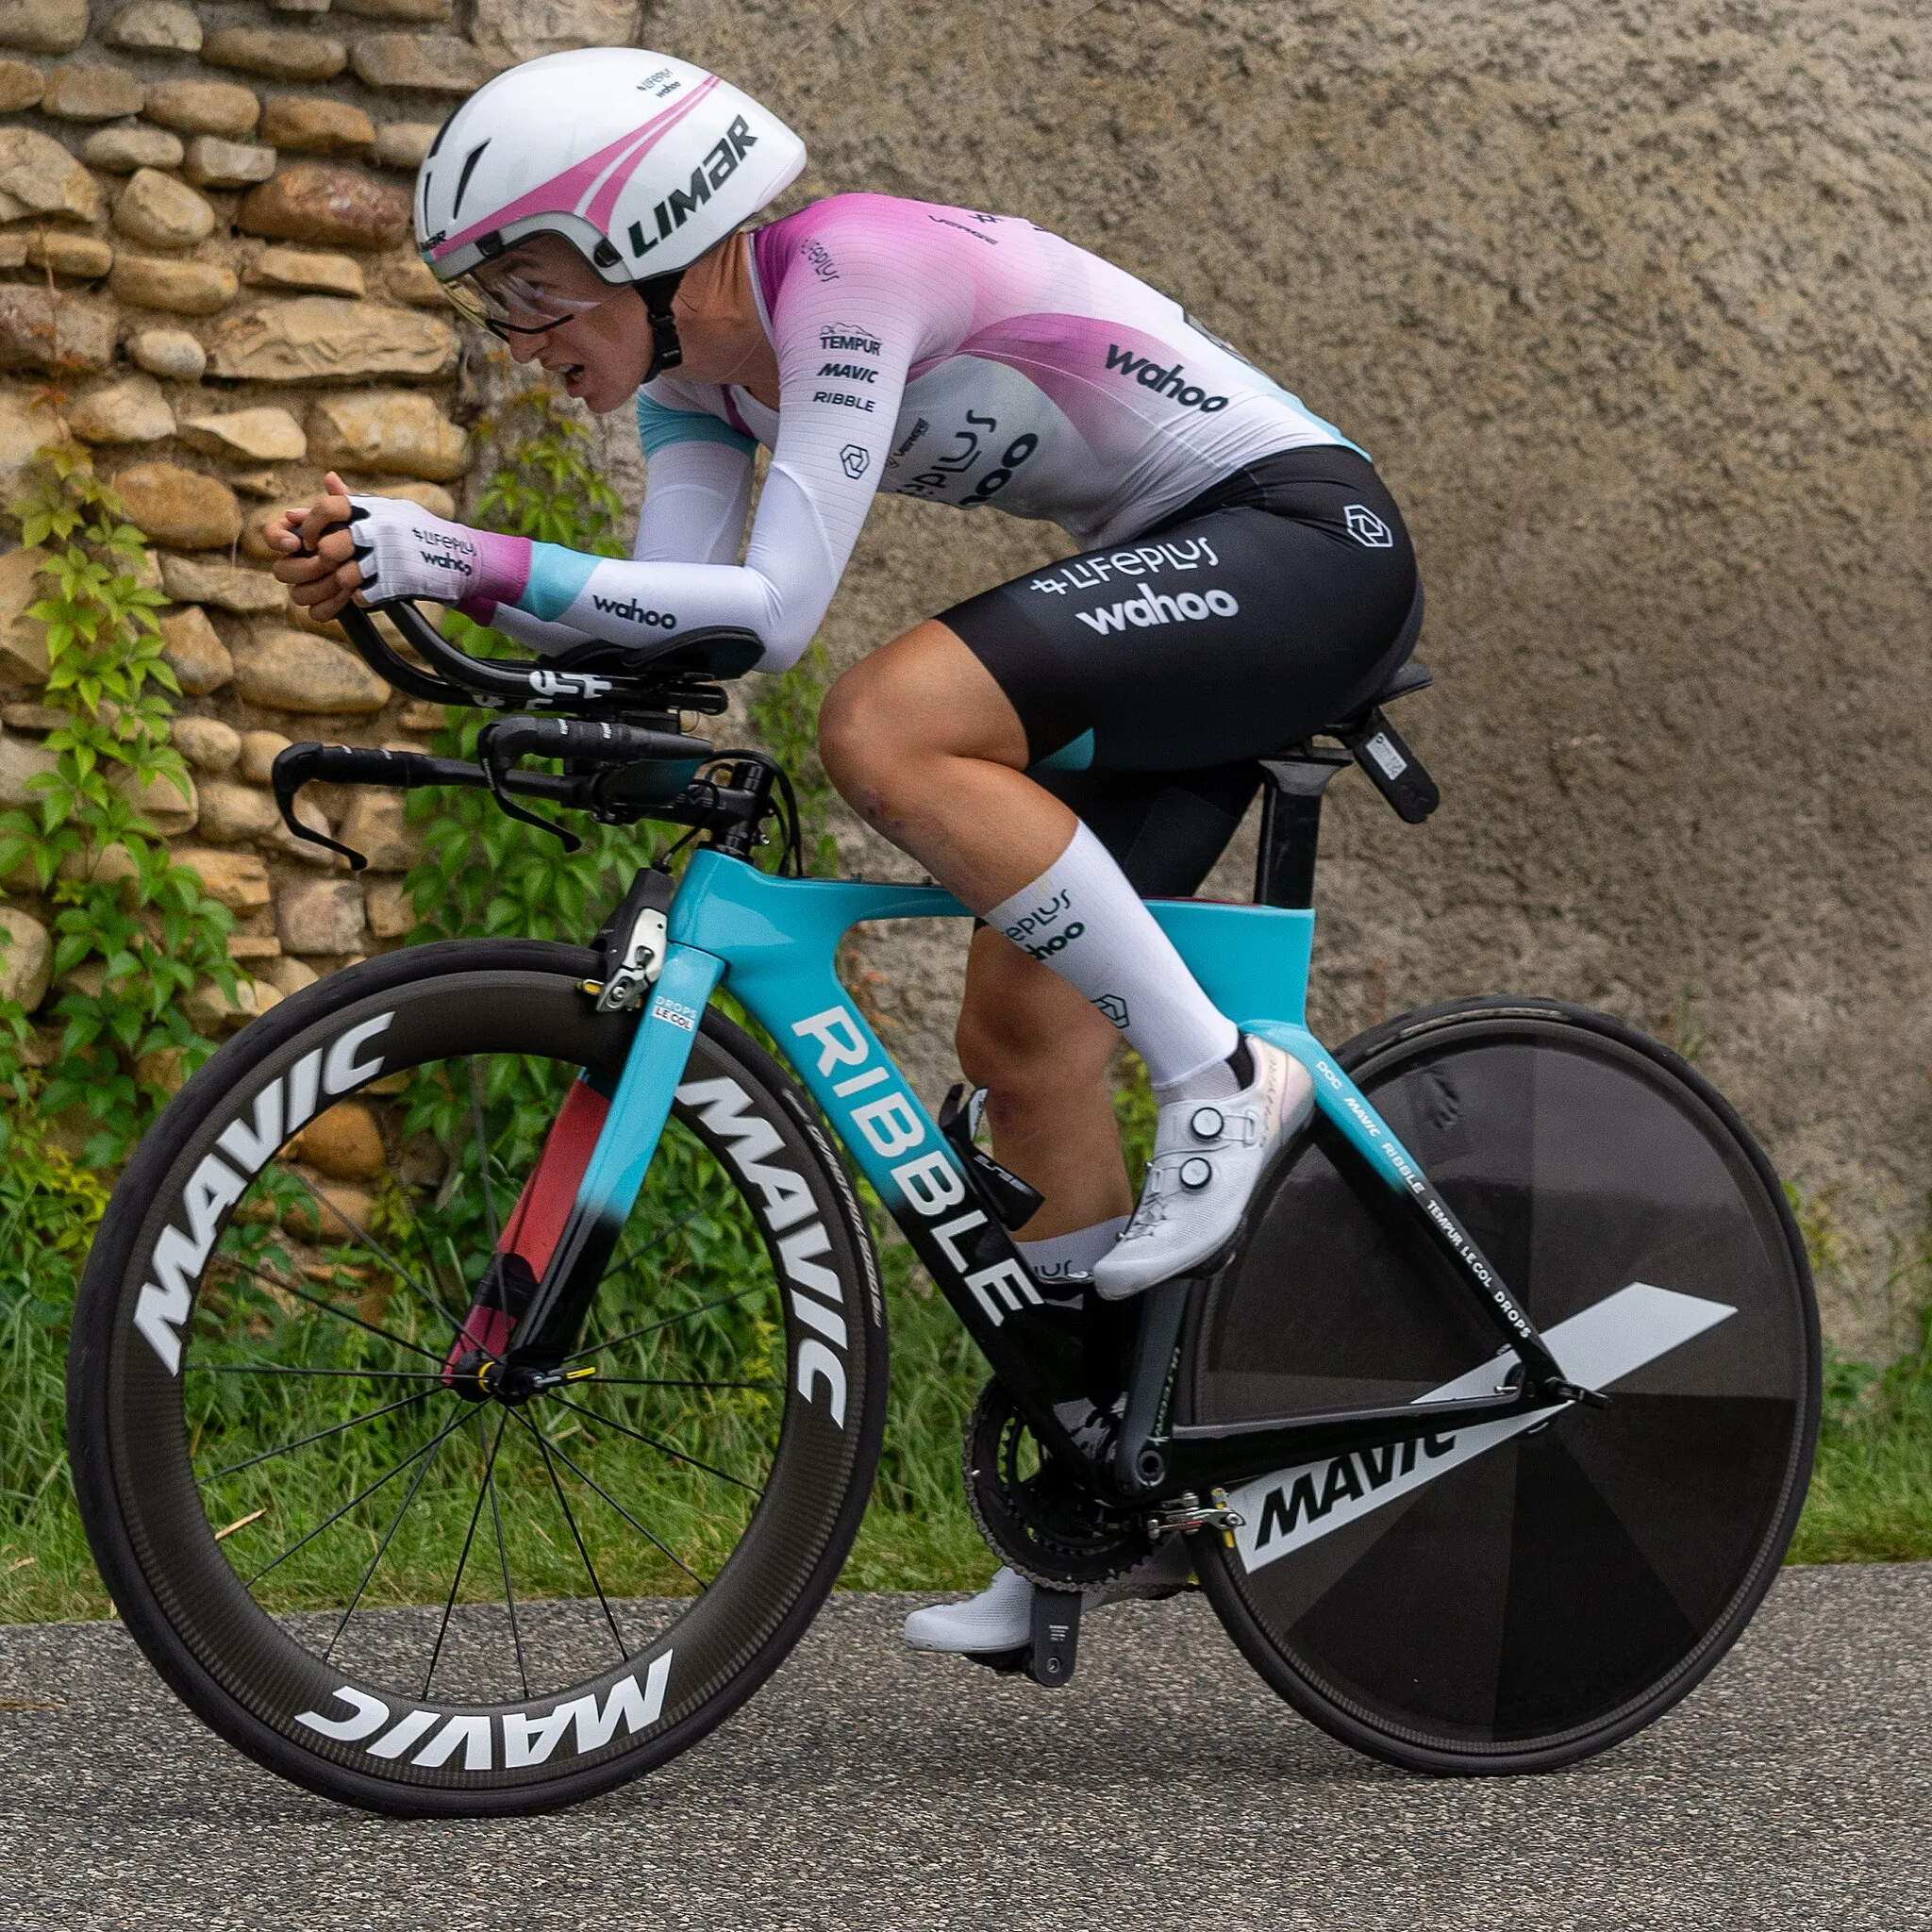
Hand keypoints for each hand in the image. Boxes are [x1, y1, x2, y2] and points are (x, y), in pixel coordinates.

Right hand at [267, 472, 366, 622]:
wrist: (392, 562)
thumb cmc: (369, 534)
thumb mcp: (360, 515)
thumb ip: (344, 499)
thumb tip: (330, 479)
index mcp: (300, 536)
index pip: (273, 535)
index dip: (278, 538)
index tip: (296, 540)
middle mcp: (299, 562)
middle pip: (281, 571)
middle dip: (306, 567)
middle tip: (329, 561)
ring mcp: (310, 586)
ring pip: (298, 595)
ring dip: (321, 588)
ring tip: (345, 579)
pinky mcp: (324, 606)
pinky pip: (316, 613)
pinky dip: (332, 605)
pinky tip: (349, 596)